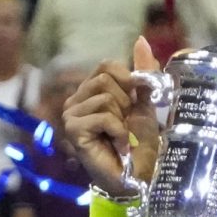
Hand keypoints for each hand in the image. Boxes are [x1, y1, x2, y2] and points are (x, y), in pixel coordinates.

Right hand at [62, 37, 165, 194]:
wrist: (138, 176)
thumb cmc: (140, 143)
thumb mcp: (145, 103)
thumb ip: (143, 74)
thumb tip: (140, 39)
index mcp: (90, 91)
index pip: (106, 65)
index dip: (128, 81)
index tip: (135, 105)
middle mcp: (76, 100)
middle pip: (105, 79)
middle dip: (125, 103)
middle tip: (126, 125)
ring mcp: (71, 115)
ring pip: (105, 97)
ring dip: (122, 120)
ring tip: (122, 137)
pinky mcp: (73, 131)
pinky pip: (103, 116)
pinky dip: (118, 131)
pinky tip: (119, 145)